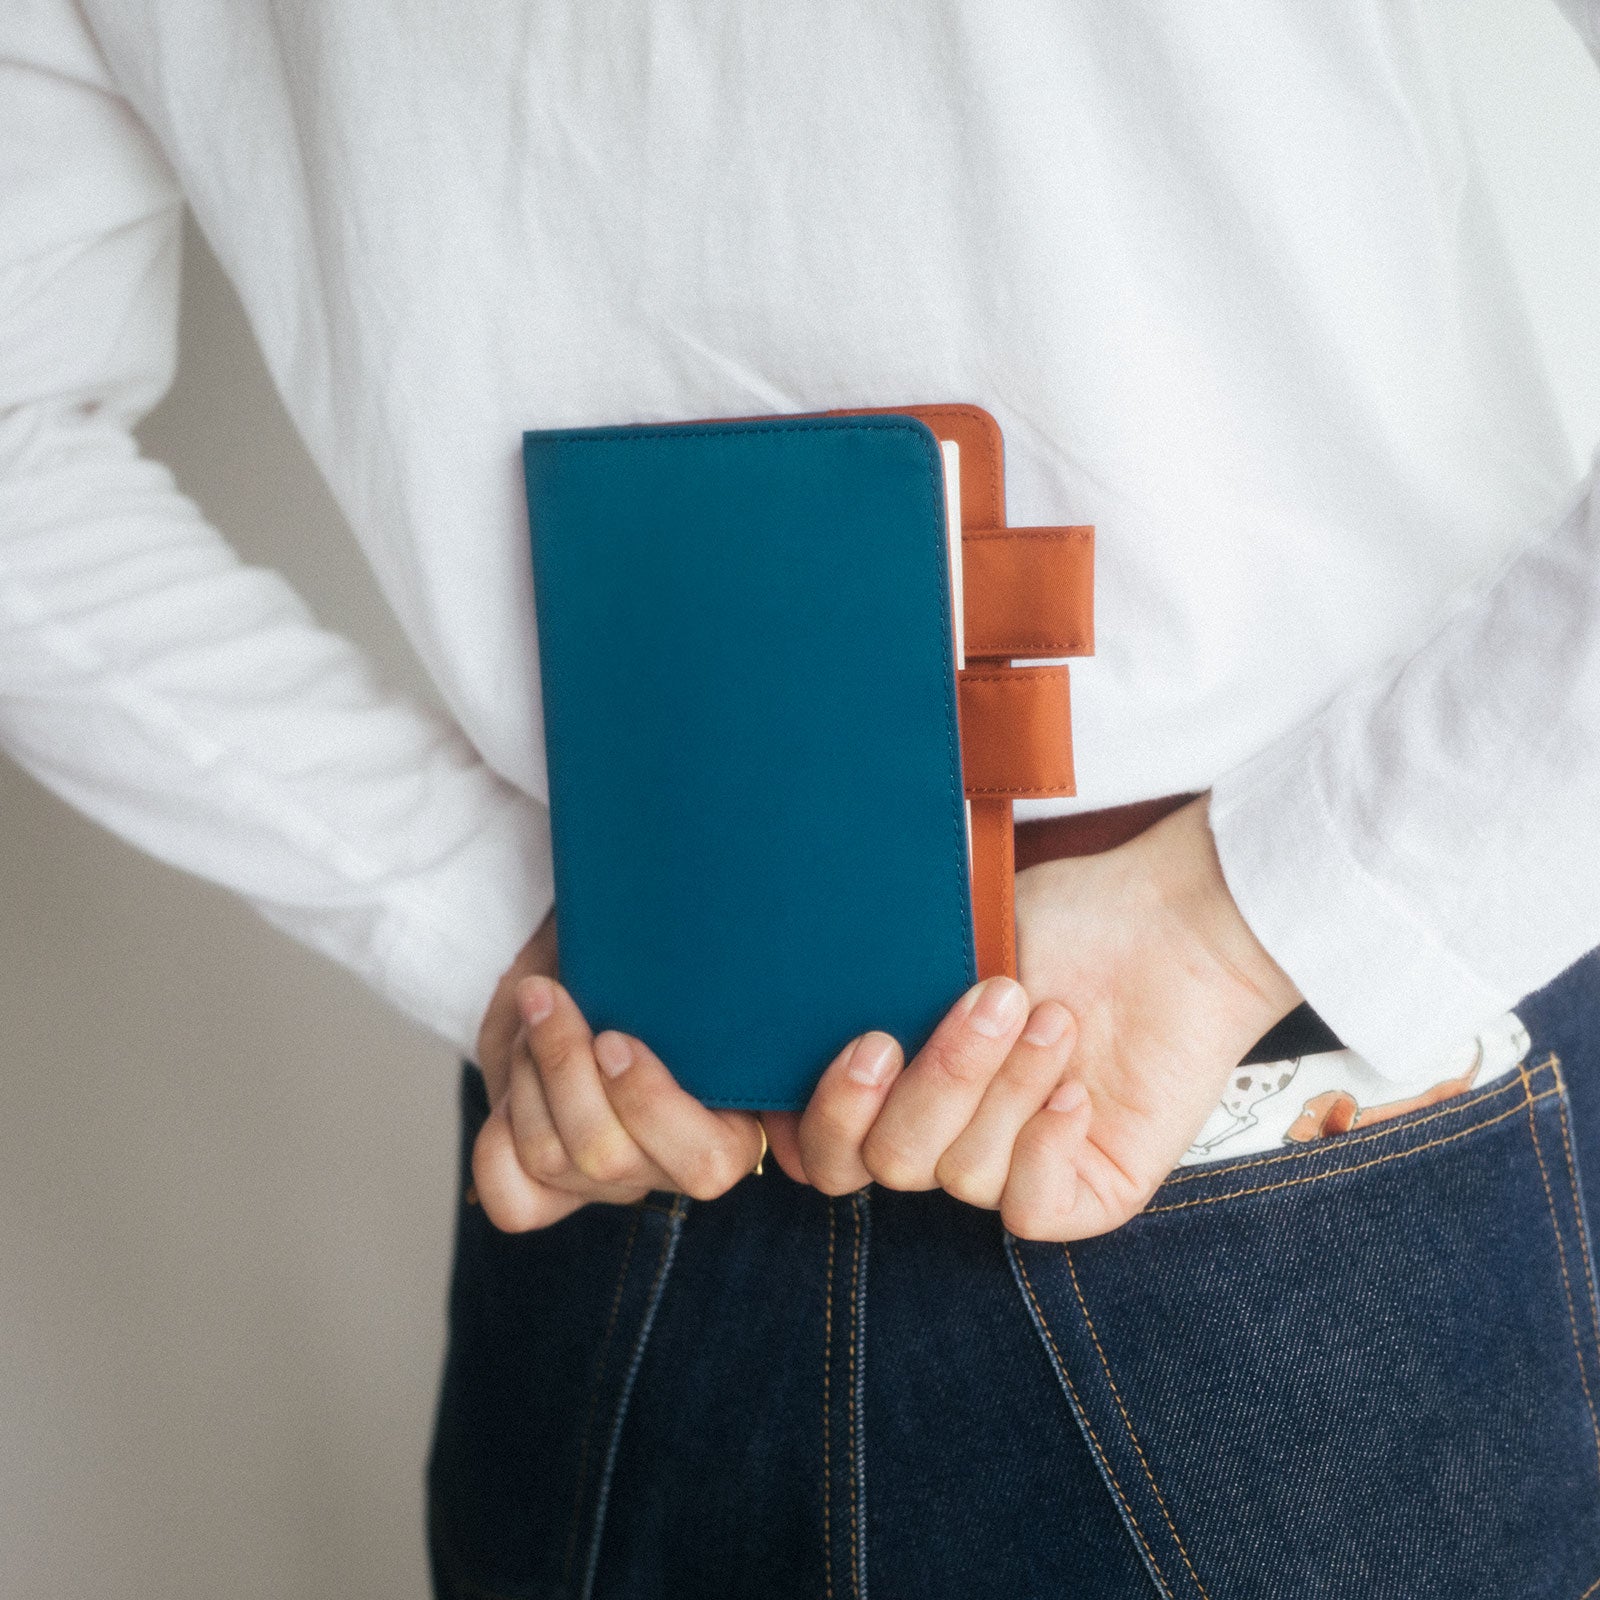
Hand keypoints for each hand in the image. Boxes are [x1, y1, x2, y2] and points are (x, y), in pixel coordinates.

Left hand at [470, 911, 764, 1231]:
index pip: (708, 1164)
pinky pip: (514, 1201)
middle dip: (564, 1065)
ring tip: (533, 1010)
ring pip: (552, 1159)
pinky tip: (515, 1083)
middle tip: (550, 998)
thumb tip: (748, 962)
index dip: (649, 1103)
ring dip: (526, 1072)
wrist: (582, 978)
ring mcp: (608, 1184)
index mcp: (729, 1128)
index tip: (614, 1036)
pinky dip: (497, 1138)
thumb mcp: (679, 976)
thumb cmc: (643, 973)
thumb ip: (712, 990)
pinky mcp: (549, 1192)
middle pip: (607, 1156)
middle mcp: (668, 1167)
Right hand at [763, 796, 1299, 1239]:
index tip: (863, 1046)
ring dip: (1007, 1085)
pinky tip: (1076, 1089)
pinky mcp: (1083, 1195)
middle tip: (983, 1003)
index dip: (818, 1119)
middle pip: (879, 1163)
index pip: (824, 1146)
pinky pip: (1027, 1209)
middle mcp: (946, 1135)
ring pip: (956, 1173)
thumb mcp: (949, 944)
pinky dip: (1044, 1147)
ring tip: (1057, 1017)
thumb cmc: (1067, 924)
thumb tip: (805, 1022)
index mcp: (901, 1084)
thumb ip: (877, 995)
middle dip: (929, 1081)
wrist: (1175, 928)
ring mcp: (1012, 1169)